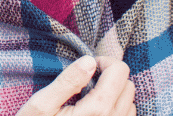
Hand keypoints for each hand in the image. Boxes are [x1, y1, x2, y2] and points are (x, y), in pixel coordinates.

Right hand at [15, 56, 135, 115]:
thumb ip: (68, 81)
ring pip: (130, 101)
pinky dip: (117, 108)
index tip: (88, 67)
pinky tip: (97, 111)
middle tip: (88, 81)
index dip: (104, 62)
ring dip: (115, 93)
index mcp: (96, 110)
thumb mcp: (42, 104)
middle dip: (111, 76)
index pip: (120, 72)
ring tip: (92, 97)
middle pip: (128, 85)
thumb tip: (89, 61)